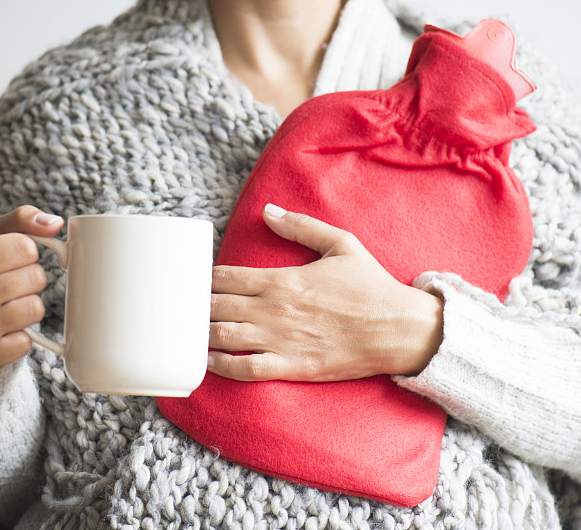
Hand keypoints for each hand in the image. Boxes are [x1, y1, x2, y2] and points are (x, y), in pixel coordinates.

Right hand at [0, 205, 63, 372]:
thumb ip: (22, 221)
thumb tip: (54, 222)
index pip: (26, 247)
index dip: (28, 253)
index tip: (14, 260)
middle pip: (35, 278)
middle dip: (32, 281)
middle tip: (12, 287)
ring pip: (35, 309)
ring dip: (30, 308)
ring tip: (9, 307)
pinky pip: (26, 342)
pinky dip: (21, 337)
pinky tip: (3, 331)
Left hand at [207, 204, 443, 381]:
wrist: (398, 328)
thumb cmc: (370, 287)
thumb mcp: (340, 244)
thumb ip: (300, 226)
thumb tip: (268, 211)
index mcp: (282, 279)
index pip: (225, 277)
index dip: (203, 279)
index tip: (194, 282)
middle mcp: (274, 309)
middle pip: (217, 307)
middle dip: (196, 307)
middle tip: (183, 309)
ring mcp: (281, 340)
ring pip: (224, 338)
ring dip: (202, 335)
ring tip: (188, 334)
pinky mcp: (292, 367)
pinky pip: (247, 369)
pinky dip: (222, 367)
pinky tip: (209, 362)